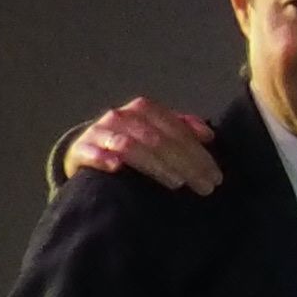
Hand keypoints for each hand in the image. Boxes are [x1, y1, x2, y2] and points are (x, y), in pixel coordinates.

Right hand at [67, 97, 220, 193]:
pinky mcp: (81, 149)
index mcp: (145, 110)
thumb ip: (182, 129)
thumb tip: (208, 134)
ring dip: (155, 165)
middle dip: (185, 164)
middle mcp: (122, 117)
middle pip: (158, 140)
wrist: (88, 148)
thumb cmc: (132, 142)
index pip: (176, 131)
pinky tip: (117, 167)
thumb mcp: (157, 131)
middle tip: (204, 186)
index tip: (215, 177)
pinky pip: (91, 152)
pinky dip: (103, 158)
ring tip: (176, 182)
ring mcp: (100, 132)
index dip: (198, 154)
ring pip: (130, 145)